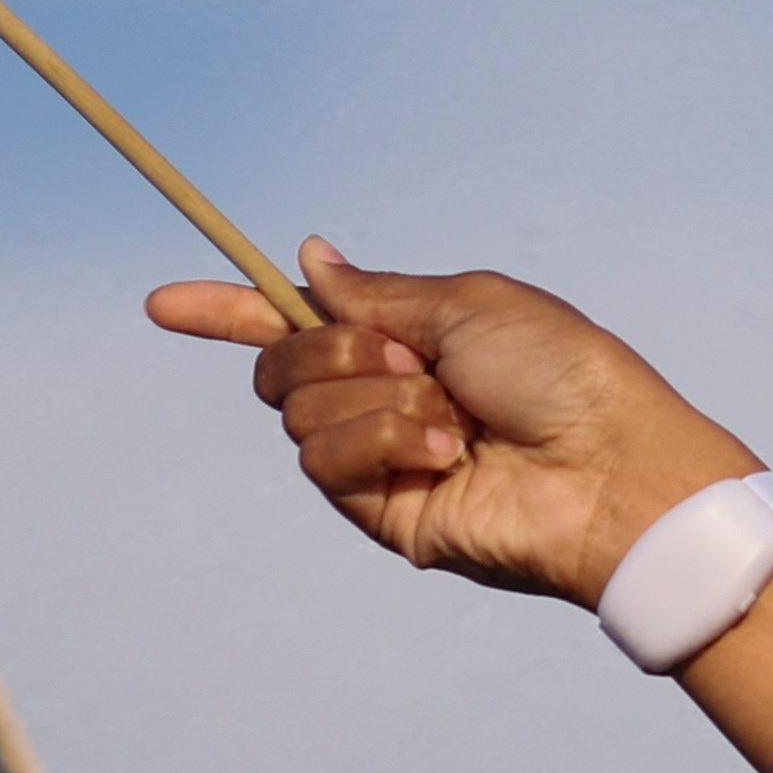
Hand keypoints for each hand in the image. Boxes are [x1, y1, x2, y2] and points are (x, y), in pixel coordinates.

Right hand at [143, 241, 760, 607]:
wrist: (609, 468)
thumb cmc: (564, 376)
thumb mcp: (466, 302)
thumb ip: (376, 293)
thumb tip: (309, 259)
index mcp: (408, 342)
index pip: (296, 325)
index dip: (229, 310)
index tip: (163, 303)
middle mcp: (386, 400)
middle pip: (280, 367)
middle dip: (329, 350)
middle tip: (410, 359)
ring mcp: (382, 460)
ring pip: (297, 412)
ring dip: (372, 398)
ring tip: (451, 416)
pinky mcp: (384, 513)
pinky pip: (324, 460)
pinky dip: (380, 441)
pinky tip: (444, 454)